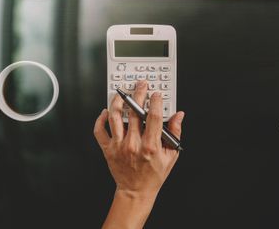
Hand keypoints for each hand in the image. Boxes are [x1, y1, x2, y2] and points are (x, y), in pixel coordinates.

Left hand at [94, 80, 184, 228]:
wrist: (135, 191)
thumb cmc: (153, 175)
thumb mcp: (171, 156)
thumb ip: (175, 133)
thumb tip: (179, 116)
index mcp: (150, 146)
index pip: (153, 117)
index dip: (156, 102)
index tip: (156, 94)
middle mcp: (133, 144)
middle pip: (134, 112)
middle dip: (138, 94)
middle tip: (141, 86)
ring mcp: (119, 146)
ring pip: (115, 117)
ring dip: (118, 101)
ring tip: (122, 94)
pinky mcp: (108, 149)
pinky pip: (100, 131)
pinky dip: (100, 119)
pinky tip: (106, 111)